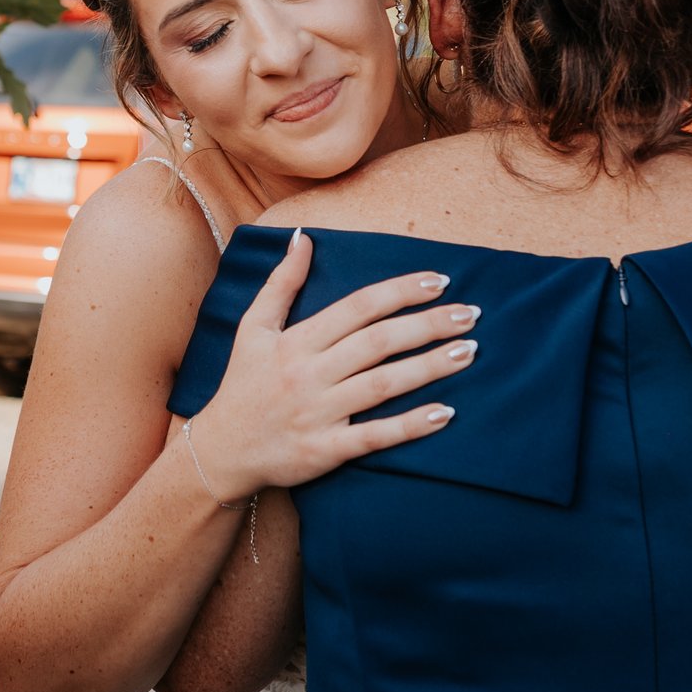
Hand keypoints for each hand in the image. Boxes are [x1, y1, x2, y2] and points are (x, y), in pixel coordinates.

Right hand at [190, 230, 475, 499]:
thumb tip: (302, 238)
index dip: (400, 292)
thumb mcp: (252, 329)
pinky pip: (375, 436)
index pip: (358, 308)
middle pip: (378, 343)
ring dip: (429, 367)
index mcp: (297, 341)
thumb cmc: (242, 385)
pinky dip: (410, 425)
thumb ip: (280, 284)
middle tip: (471, 314)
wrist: (220, 453)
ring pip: (382, 385)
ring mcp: (319, 413)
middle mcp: (310, 374)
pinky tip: (445, 412)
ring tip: (468, 351)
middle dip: (428, 325)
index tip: (439, 282)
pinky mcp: (326, 451)